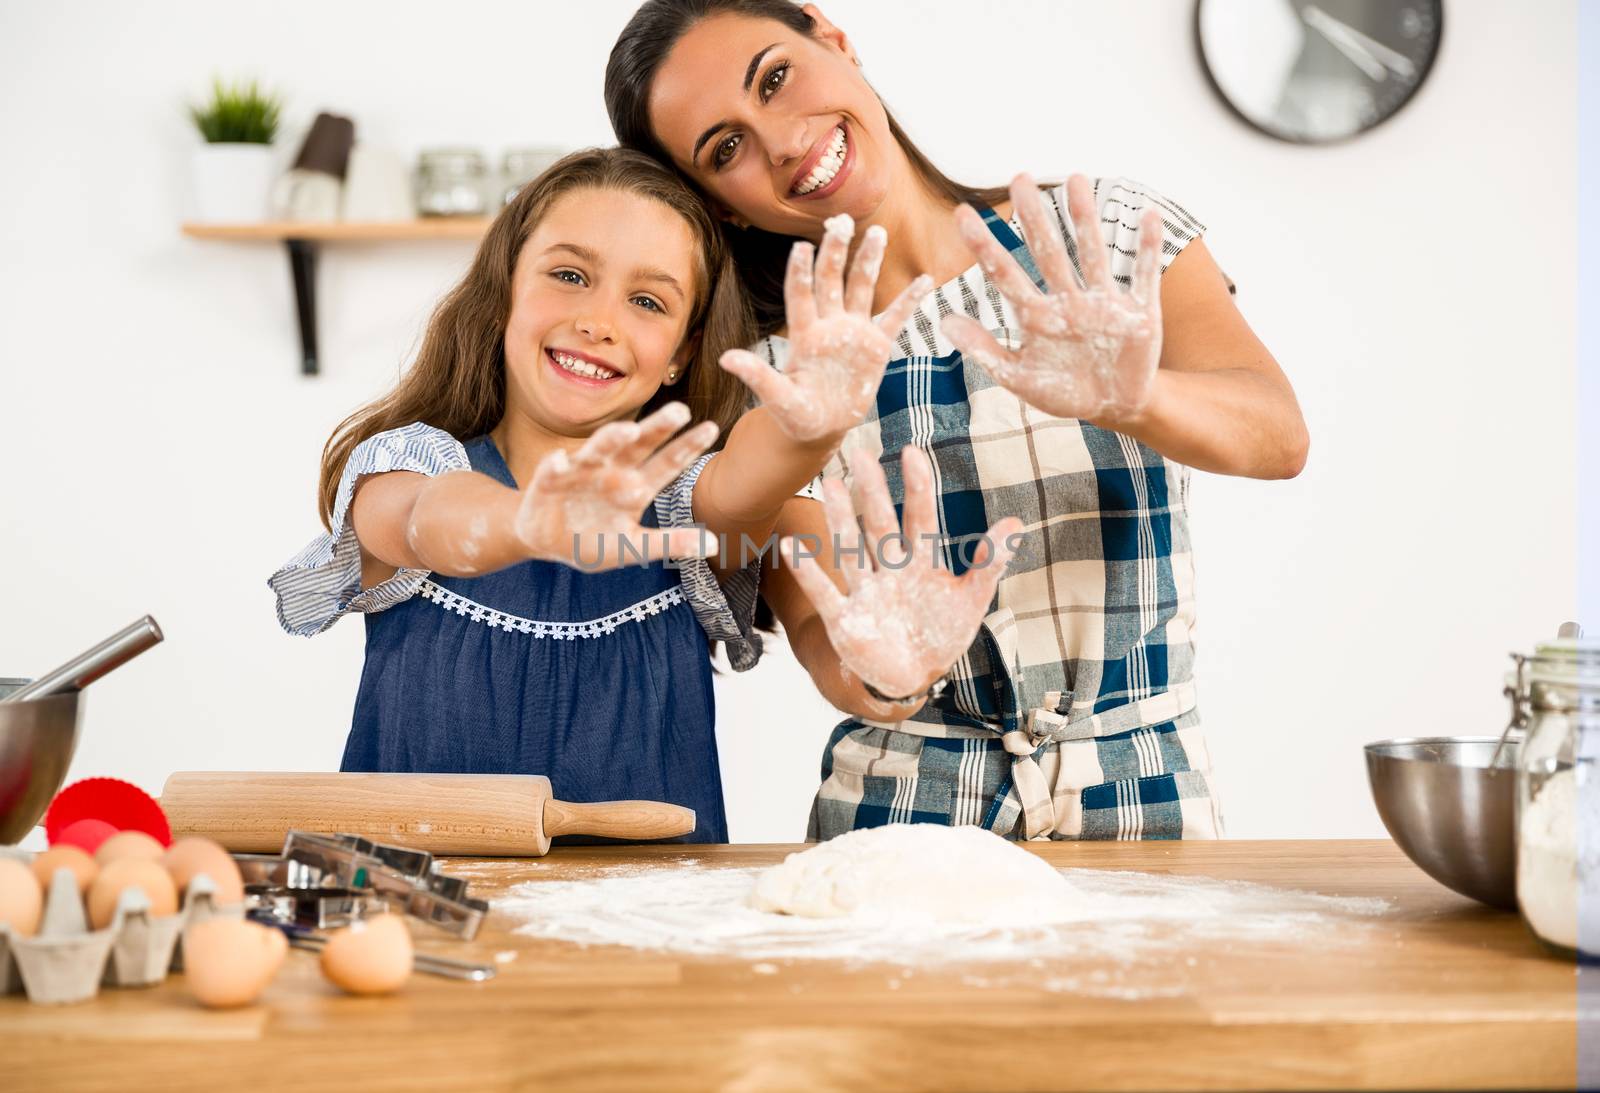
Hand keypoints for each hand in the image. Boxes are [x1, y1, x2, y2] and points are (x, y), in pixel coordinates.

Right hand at [513, 403, 718, 570]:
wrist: (546, 541)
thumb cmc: (593, 540)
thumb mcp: (633, 547)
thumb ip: (670, 544)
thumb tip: (715, 546)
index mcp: (637, 486)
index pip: (668, 463)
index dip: (688, 447)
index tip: (712, 428)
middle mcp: (613, 471)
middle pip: (639, 445)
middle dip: (658, 427)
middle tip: (681, 410)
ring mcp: (581, 472)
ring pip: (598, 449)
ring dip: (611, 439)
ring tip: (627, 431)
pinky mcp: (548, 481)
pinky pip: (552, 471)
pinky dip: (555, 465)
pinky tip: (560, 461)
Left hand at [721, 216, 930, 442]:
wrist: (821, 427)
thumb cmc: (796, 414)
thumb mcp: (778, 399)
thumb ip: (758, 377)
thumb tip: (725, 359)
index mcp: (804, 335)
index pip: (801, 296)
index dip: (800, 272)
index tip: (801, 246)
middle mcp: (828, 325)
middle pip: (831, 281)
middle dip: (835, 252)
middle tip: (840, 221)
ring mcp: (854, 332)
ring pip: (861, 289)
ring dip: (868, 261)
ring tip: (878, 232)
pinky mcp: (876, 346)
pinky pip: (895, 318)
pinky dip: (909, 300)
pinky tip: (925, 279)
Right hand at [783, 446, 1022, 700]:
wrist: (912, 676)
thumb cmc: (940, 631)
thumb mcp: (972, 599)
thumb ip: (989, 562)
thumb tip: (1015, 522)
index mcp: (921, 561)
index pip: (920, 517)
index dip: (917, 488)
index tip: (910, 453)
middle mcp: (889, 568)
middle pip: (879, 525)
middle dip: (871, 492)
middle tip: (860, 454)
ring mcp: (865, 591)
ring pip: (850, 549)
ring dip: (840, 520)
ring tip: (830, 485)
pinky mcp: (844, 619)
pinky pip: (824, 593)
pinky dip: (808, 573)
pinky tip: (791, 548)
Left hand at [941, 173, 1164, 425]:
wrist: (1115, 406)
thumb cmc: (1065, 391)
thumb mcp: (1020, 378)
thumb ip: (985, 350)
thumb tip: (944, 322)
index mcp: (1036, 316)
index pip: (1004, 274)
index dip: (984, 246)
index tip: (961, 214)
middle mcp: (1068, 301)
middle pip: (1047, 252)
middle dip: (1034, 217)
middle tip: (1020, 178)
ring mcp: (1104, 303)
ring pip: (1092, 253)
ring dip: (1085, 219)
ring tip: (1075, 180)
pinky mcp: (1140, 314)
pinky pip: (1144, 277)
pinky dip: (1148, 250)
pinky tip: (1149, 216)